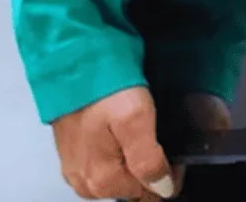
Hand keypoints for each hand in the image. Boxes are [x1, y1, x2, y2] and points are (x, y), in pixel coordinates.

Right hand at [51, 85, 227, 198]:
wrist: (70, 57)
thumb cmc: (101, 84)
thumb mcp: (134, 119)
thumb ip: (149, 160)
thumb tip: (163, 188)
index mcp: (102, 181)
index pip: (149, 193)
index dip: (169, 172)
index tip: (176, 148)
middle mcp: (86, 182)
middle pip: (132, 184)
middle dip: (150, 164)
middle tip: (159, 130)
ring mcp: (77, 166)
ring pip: (119, 171)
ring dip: (134, 155)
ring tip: (142, 124)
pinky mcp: (73, 149)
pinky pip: (104, 158)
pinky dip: (118, 146)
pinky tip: (122, 124)